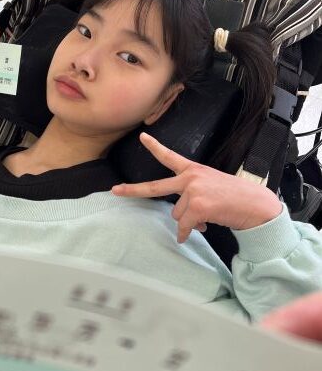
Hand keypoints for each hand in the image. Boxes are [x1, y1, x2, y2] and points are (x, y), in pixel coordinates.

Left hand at [111, 132, 281, 242]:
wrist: (256, 205)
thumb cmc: (236, 198)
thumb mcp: (212, 187)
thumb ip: (193, 195)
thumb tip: (182, 220)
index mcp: (194, 170)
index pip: (170, 156)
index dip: (155, 147)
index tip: (142, 137)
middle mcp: (190, 178)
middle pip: (155, 187)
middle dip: (132, 190)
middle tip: (115, 191)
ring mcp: (192, 191)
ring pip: (177, 215)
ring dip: (189, 222)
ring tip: (209, 217)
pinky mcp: (196, 206)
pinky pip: (184, 226)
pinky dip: (189, 233)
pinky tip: (204, 229)